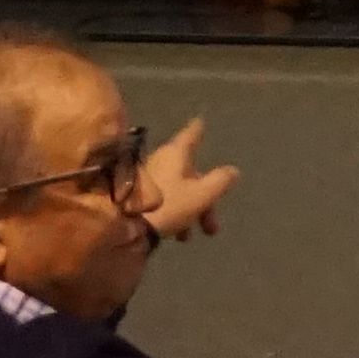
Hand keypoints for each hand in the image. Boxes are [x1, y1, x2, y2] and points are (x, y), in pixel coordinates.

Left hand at [139, 118, 239, 243]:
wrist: (126, 227)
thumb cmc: (169, 204)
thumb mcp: (203, 194)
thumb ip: (221, 181)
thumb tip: (232, 171)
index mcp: (176, 154)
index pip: (191, 135)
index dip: (198, 129)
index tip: (200, 120)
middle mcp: (161, 160)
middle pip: (190, 172)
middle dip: (205, 197)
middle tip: (212, 226)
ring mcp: (147, 177)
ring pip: (178, 189)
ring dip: (190, 210)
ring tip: (190, 237)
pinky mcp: (135, 196)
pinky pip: (164, 199)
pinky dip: (174, 212)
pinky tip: (176, 234)